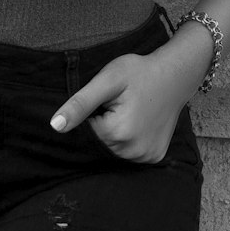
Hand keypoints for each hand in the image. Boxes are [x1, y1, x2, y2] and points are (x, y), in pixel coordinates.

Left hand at [49, 40, 205, 162]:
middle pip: (100, 143)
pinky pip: (129, 152)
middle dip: (103, 124)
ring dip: (115, 133)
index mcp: (119, 133)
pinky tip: (137, 122)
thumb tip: (55, 126)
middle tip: (120, 104)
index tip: (108, 100)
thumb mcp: (107, 81)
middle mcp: (134, 152)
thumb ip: (80, 104)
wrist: (174, 76)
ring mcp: (147, 157)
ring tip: (129, 112)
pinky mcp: (155, 156)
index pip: (87, 131)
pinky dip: (128, 140)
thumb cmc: (139, 73)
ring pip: (113, 149)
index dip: (93, 113)